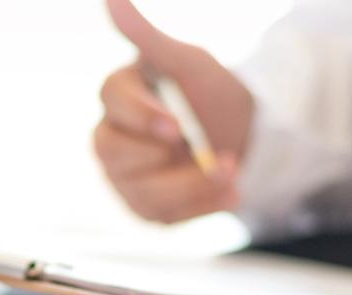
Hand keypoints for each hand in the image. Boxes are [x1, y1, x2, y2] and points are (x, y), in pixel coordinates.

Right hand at [96, 0, 254, 222]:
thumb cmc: (208, 92)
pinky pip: (163, 216)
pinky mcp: (144, 206)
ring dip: (195, 186)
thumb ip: (148, 37)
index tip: (177, 126)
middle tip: (219, 156)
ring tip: (234, 174)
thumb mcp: (187, 62)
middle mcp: (111, 138)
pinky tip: (228, 192)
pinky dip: (201, 206)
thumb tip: (111, 0)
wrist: (241, 134)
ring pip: (143, 192)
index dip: (143, 117)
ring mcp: (123, 177)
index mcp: (117, 95)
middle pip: (117, 155)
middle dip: (170, 161)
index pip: (112, 101)